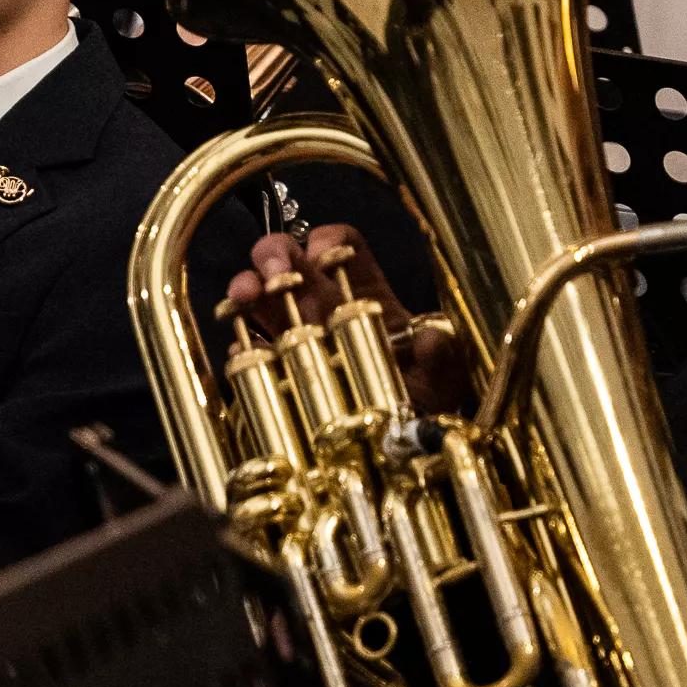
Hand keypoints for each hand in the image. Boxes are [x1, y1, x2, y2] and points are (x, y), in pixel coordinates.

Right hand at [225, 224, 469, 411]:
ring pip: (263, 297)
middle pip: (291, 261)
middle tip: (271, 274)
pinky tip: (242, 348)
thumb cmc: (428, 400)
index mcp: (366, 293)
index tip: (320, 254)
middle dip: (274, 254)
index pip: (344, 247)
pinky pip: (251, 351)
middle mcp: (326, 307)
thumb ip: (442, 354)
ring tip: (241, 297)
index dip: (328, 240)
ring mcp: (299, 336)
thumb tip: (432, 337)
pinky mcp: (279, 372)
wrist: (406, 447)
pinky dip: (242, 345)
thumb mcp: (445, 376)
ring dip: (246, 287)